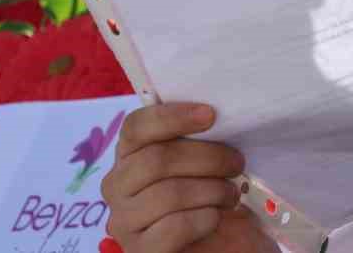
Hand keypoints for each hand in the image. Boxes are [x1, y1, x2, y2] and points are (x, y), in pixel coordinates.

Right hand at [100, 103, 276, 252]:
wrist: (218, 242)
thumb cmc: (207, 195)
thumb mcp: (200, 161)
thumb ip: (195, 136)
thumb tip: (212, 112)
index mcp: (128, 155)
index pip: (136, 127)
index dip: (173, 117)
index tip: (211, 114)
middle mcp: (116, 187)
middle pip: (156, 159)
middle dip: (207, 158)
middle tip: (236, 163)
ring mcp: (124, 223)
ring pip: (168, 194)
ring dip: (212, 190)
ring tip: (231, 194)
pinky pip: (175, 227)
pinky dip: (205, 218)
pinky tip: (216, 216)